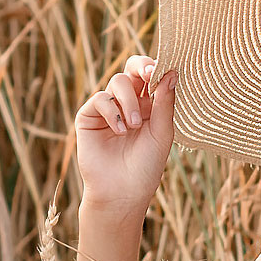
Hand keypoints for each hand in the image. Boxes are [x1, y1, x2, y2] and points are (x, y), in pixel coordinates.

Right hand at [74, 55, 178, 216]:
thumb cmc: (146, 167)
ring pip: (117, 82)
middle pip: (131, 69)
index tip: (161, 70)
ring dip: (129, 101)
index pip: (150, 76)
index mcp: (149, 106)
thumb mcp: (162, 133)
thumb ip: (165, 103)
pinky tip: (120, 130)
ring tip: (134, 126)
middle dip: (141, 68)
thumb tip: (172, 72)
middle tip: (149, 75)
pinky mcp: (88, 117)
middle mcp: (128, 104)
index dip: (155, 67)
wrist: (122, 193)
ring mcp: (108, 109)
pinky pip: (100, 99)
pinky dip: (112, 111)